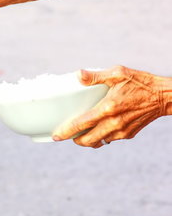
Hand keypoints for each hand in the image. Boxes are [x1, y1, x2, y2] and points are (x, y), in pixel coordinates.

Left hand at [52, 66, 171, 147]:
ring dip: (87, 140)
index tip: (55, 136)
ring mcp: (122, 131)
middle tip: (66, 135)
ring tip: (80, 133)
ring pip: (98, 142)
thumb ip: (95, 76)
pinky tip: (97, 129)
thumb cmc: (140, 83)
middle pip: (87, 140)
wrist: (164, 97)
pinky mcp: (128, 134)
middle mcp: (114, 123)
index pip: (81, 124)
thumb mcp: (118, 73)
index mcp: (108, 108)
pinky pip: (109, 139)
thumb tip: (78, 75)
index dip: (66, 131)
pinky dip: (100, 137)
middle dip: (74, 140)